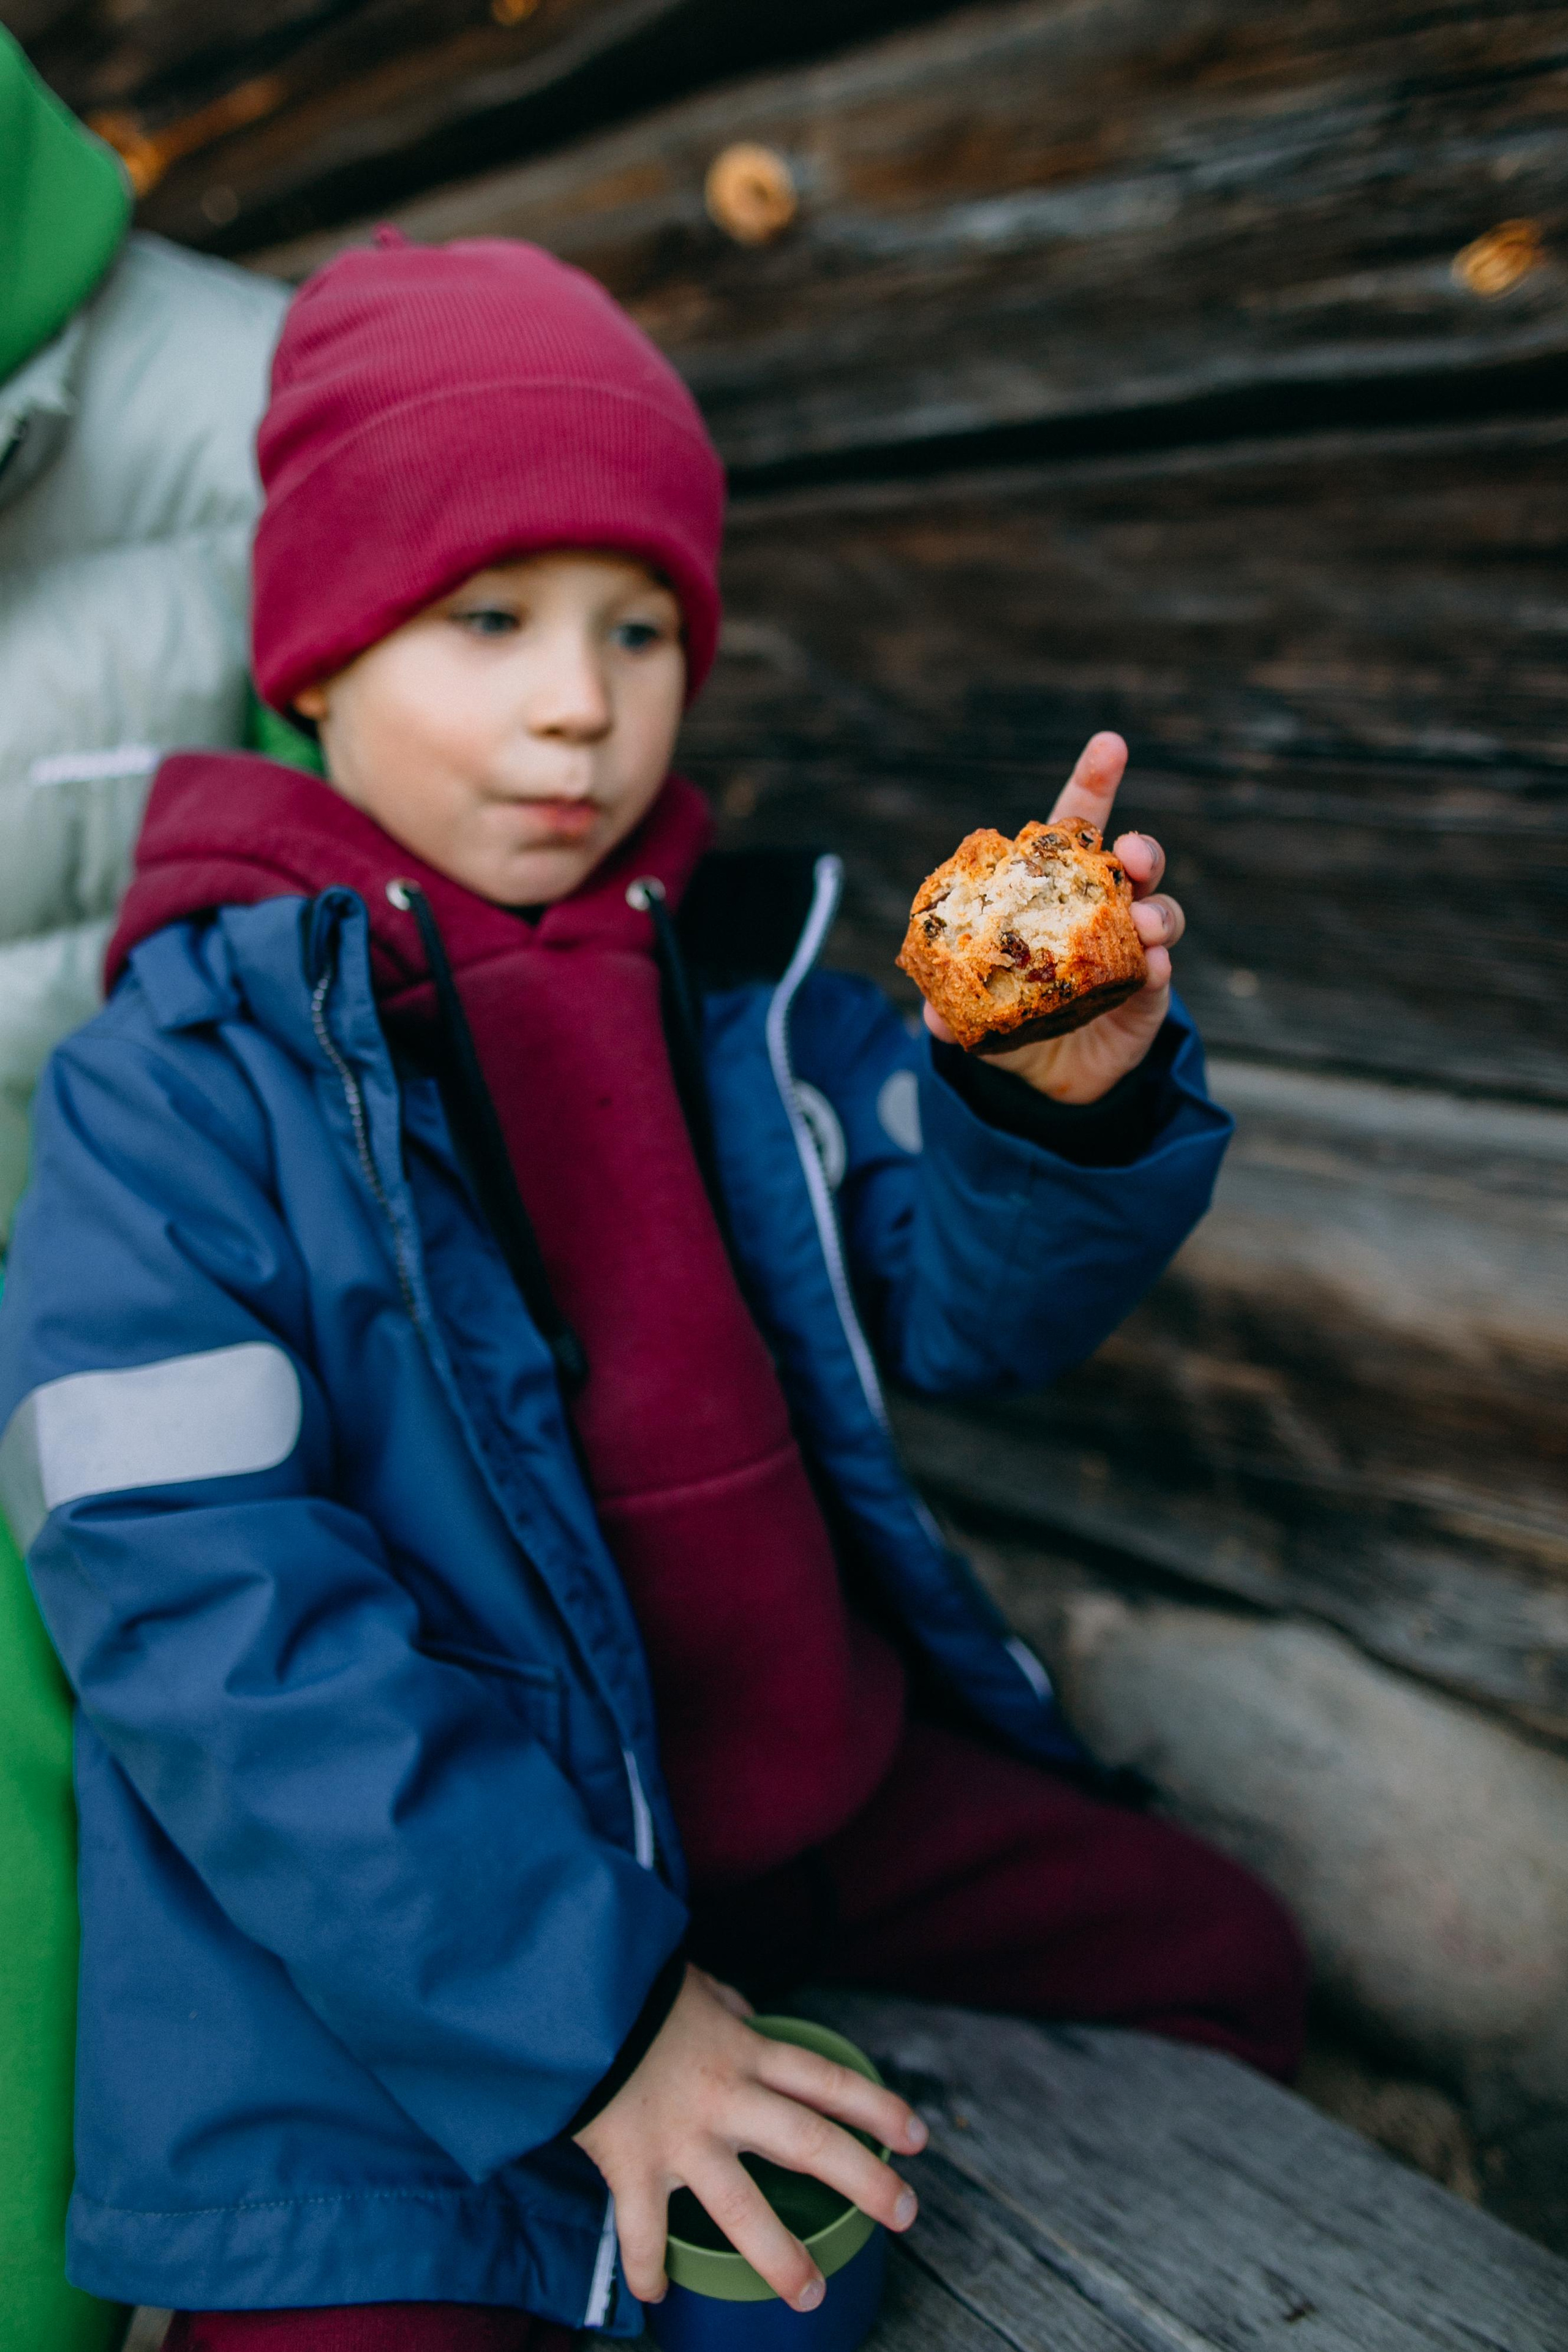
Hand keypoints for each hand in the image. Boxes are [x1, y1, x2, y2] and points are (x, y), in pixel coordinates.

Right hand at [574, 1964, 925, 2310]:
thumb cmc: (633, 1989)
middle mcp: (726, 2097)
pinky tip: (659, 2296)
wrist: (569, 1994)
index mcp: (745, 2052)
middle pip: (810, 2141)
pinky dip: (650, 2265)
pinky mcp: (633, 2164)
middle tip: (906, 2215)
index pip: (827, 2081)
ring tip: (812, 2295)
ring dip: (781, 2256)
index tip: (918, 2138)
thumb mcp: (693, 1987)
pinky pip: (644, 2230)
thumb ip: (725, 2007)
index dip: (877, 2108)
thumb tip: (742, 2014)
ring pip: (743, 2207)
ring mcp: (682, 2137)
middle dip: (865, 2181)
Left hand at [923, 731, 1184, 1102]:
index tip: (1110, 745)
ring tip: (1143, 920)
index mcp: (1054, 892)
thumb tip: (931, 1015)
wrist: (1047, 1076)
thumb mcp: (974, 1009)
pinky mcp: (1150, 992)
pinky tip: (1153, 967)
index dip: (1095, 783)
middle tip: (1133, 852)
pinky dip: (1159, 964)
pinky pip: (1162, 970)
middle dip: (1141, 848)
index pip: (1077, 828)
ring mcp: (1133, 949)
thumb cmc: (1012, 1019)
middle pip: (1133, 862)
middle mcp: (1102, 910)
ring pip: (1160, 910)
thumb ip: (952, 1004)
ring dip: (1156, 908)